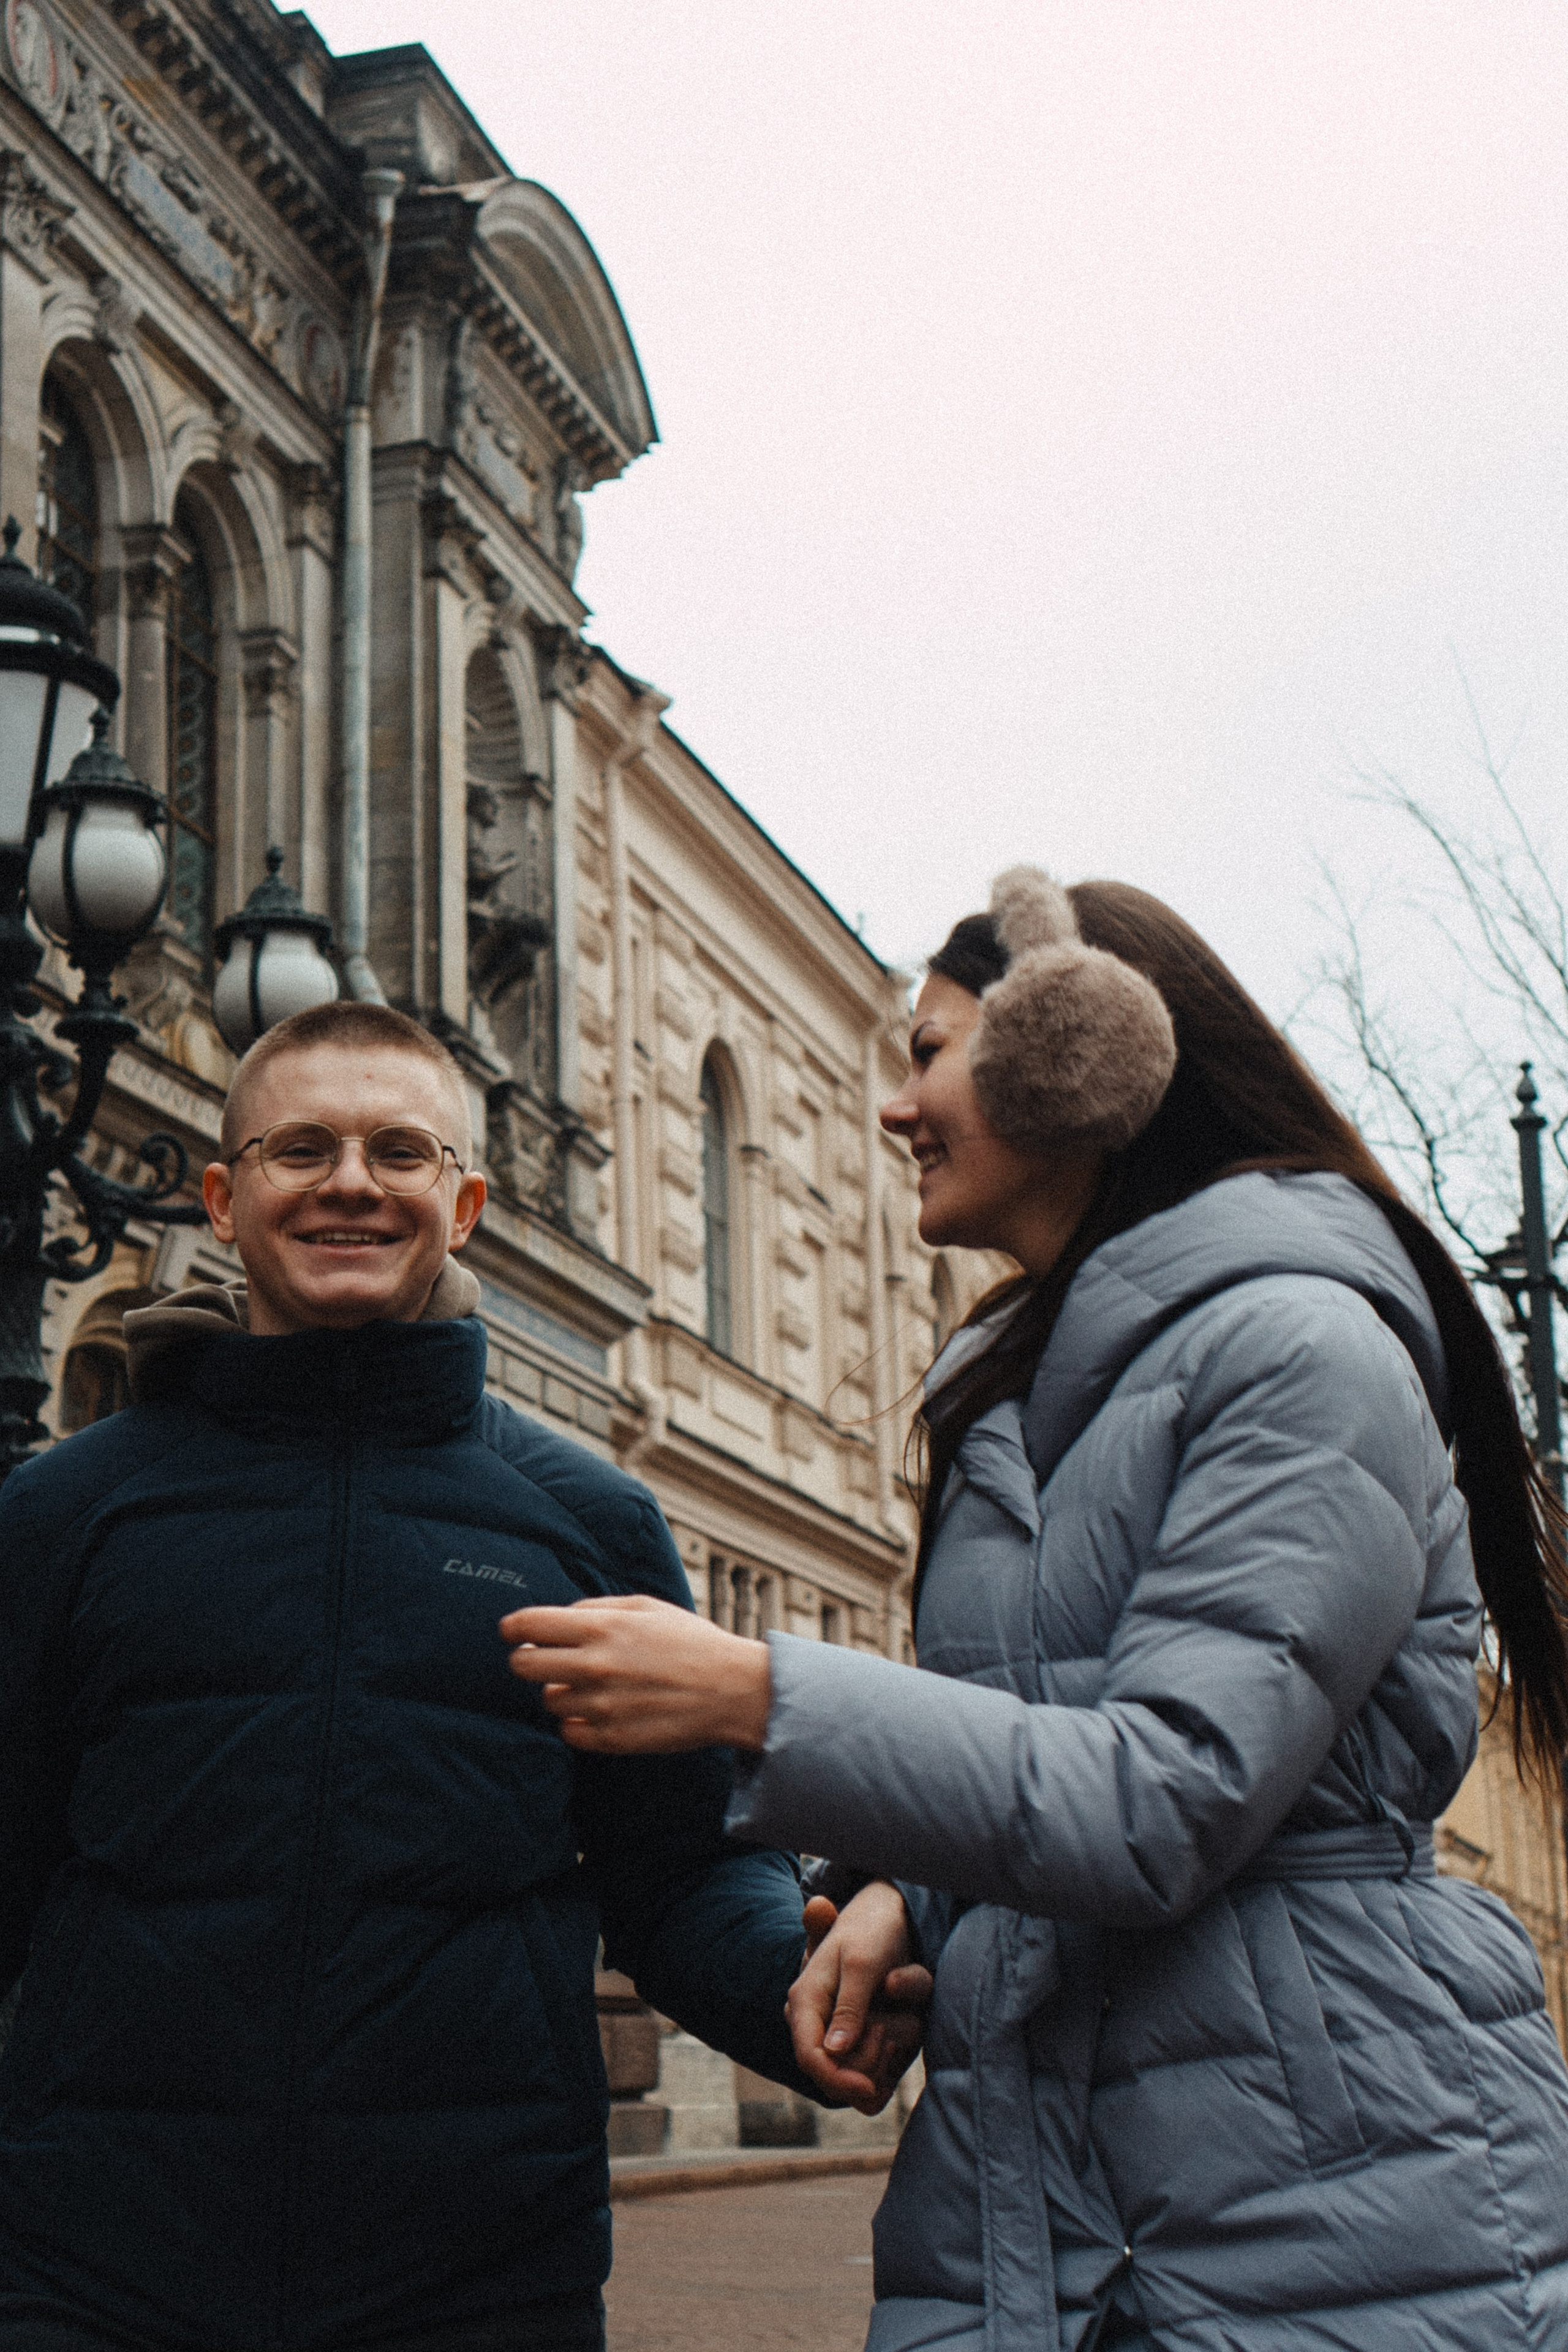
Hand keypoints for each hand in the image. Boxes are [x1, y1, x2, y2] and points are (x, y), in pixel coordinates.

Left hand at [500, 1593, 771, 1752]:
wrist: (732, 1690)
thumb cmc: (692, 1643)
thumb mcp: (647, 1607)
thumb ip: (598, 1606)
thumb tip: (560, 1615)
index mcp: (603, 1627)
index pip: (531, 1625)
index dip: (513, 1627)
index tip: (511, 1631)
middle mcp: (596, 1665)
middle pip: (524, 1665)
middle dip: (527, 1659)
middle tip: (541, 1659)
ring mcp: (602, 1705)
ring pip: (548, 1701)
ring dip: (560, 1692)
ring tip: (590, 1685)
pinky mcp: (612, 1739)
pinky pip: (569, 1733)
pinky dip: (577, 1723)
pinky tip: (598, 1710)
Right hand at [787, 1884, 932, 2112]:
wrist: (887, 1915)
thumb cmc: (872, 1932)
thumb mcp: (862, 1963)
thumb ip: (849, 2007)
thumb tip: (834, 2051)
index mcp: (804, 2001)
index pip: (810, 2057)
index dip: (837, 2079)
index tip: (870, 2087)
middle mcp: (816, 2022)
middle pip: (835, 2076)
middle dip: (867, 2062)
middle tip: (888, 2032)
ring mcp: (837, 2033)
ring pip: (859, 2075)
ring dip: (885, 2053)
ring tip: (898, 2021)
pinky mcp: (859, 2041)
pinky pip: (875, 2073)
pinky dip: (891, 2059)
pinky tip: (899, 2035)